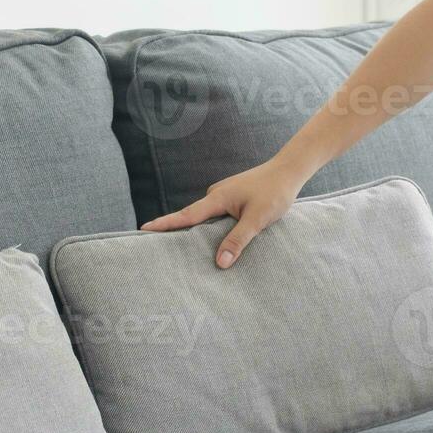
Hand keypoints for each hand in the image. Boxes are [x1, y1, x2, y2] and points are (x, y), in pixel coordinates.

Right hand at [140, 157, 306, 268]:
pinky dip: (209, 227)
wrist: (289, 170)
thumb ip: (238, 240)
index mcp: (218, 198)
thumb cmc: (275, 192)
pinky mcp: (232, 198)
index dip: (165, 224)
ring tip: (178, 248)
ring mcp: (224, 196)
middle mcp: (216, 195)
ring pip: (204, 217)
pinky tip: (211, 239)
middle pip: (191, 217)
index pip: (186, 215)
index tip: (143, 229)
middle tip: (152, 244)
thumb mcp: (257, 220)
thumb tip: (220, 262)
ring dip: (194, 230)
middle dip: (173, 229)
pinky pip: (215, 215)